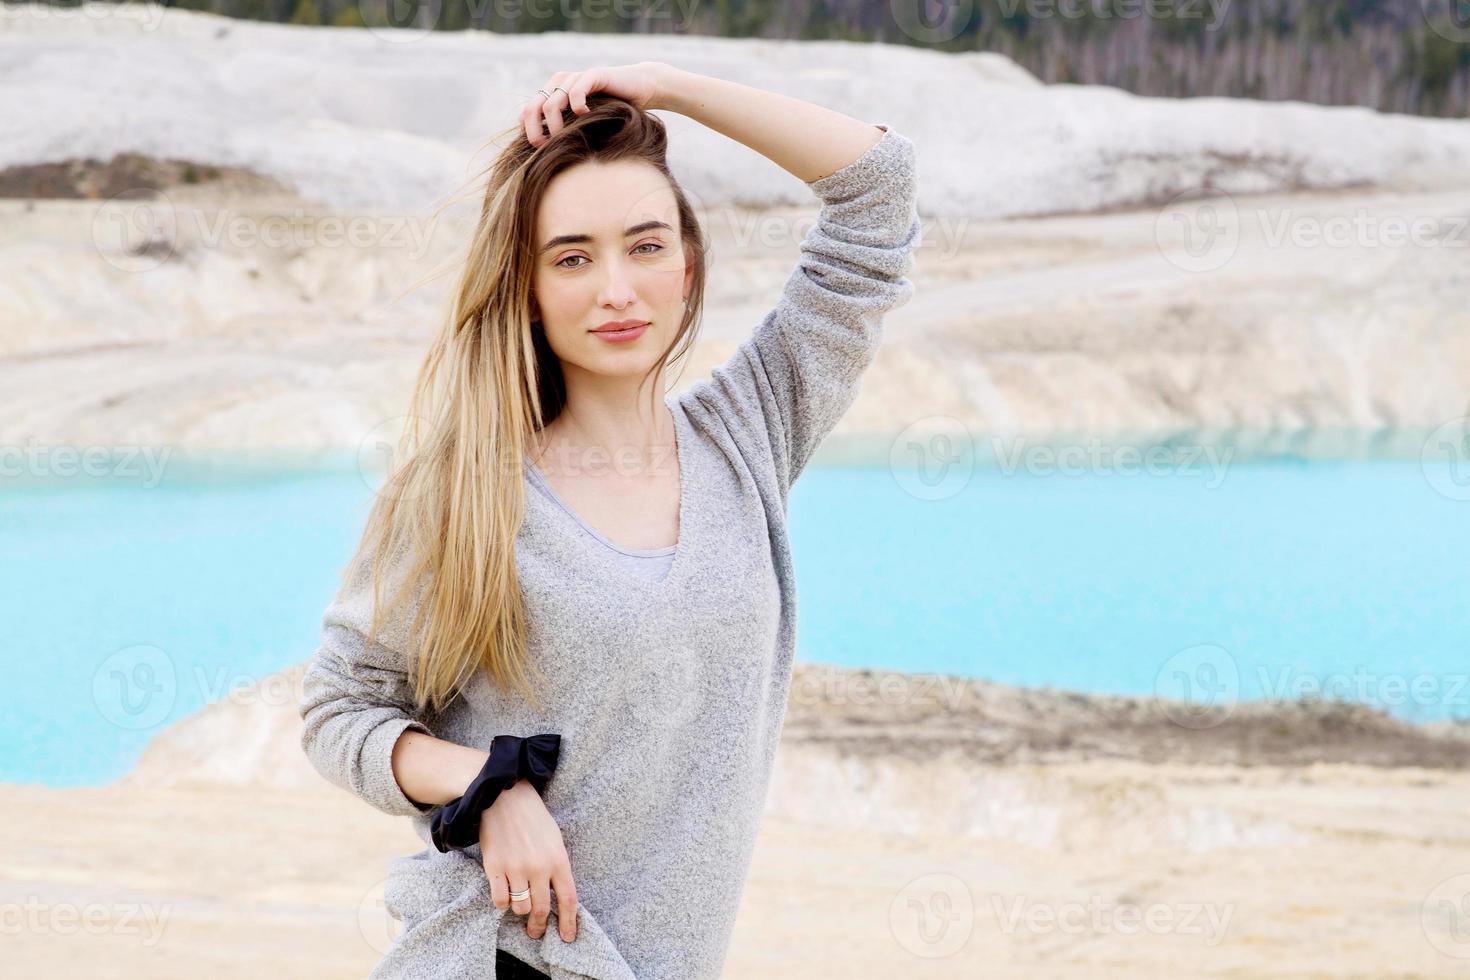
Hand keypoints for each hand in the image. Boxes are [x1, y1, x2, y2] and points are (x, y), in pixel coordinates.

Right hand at [481, 778, 578, 942]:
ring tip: (519, 900)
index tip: (567, 937)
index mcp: (559, 860)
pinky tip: (504, 894)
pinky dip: (502, 903)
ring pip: (520, 908)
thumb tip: (559, 897)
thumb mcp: (555, 840)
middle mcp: (539, 867)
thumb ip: (558, 868)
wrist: (505, 796)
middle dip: (539, 926)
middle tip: (536, 932)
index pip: (568, 900)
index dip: (568, 923)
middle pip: (542, 910)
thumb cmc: (533, 818)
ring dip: (520, 909)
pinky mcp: (494, 867)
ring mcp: (516, 868)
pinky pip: (499, 900)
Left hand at [521, 62, 667, 146]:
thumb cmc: (614, 111)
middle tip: (546, 148)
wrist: (642, 88)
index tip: (540, 150)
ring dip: (557, 127)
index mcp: (554, 92)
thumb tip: (546, 156)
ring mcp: (576, 77)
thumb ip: (567, 131)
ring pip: (552, 104)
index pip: (528, 111)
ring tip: (566, 139)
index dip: (529, 131)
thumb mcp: (586, 123)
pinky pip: (577, 92)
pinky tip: (587, 117)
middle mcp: (561, 82)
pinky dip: (578, 108)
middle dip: (536, 131)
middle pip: (534, 107)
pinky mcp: (593, 75)